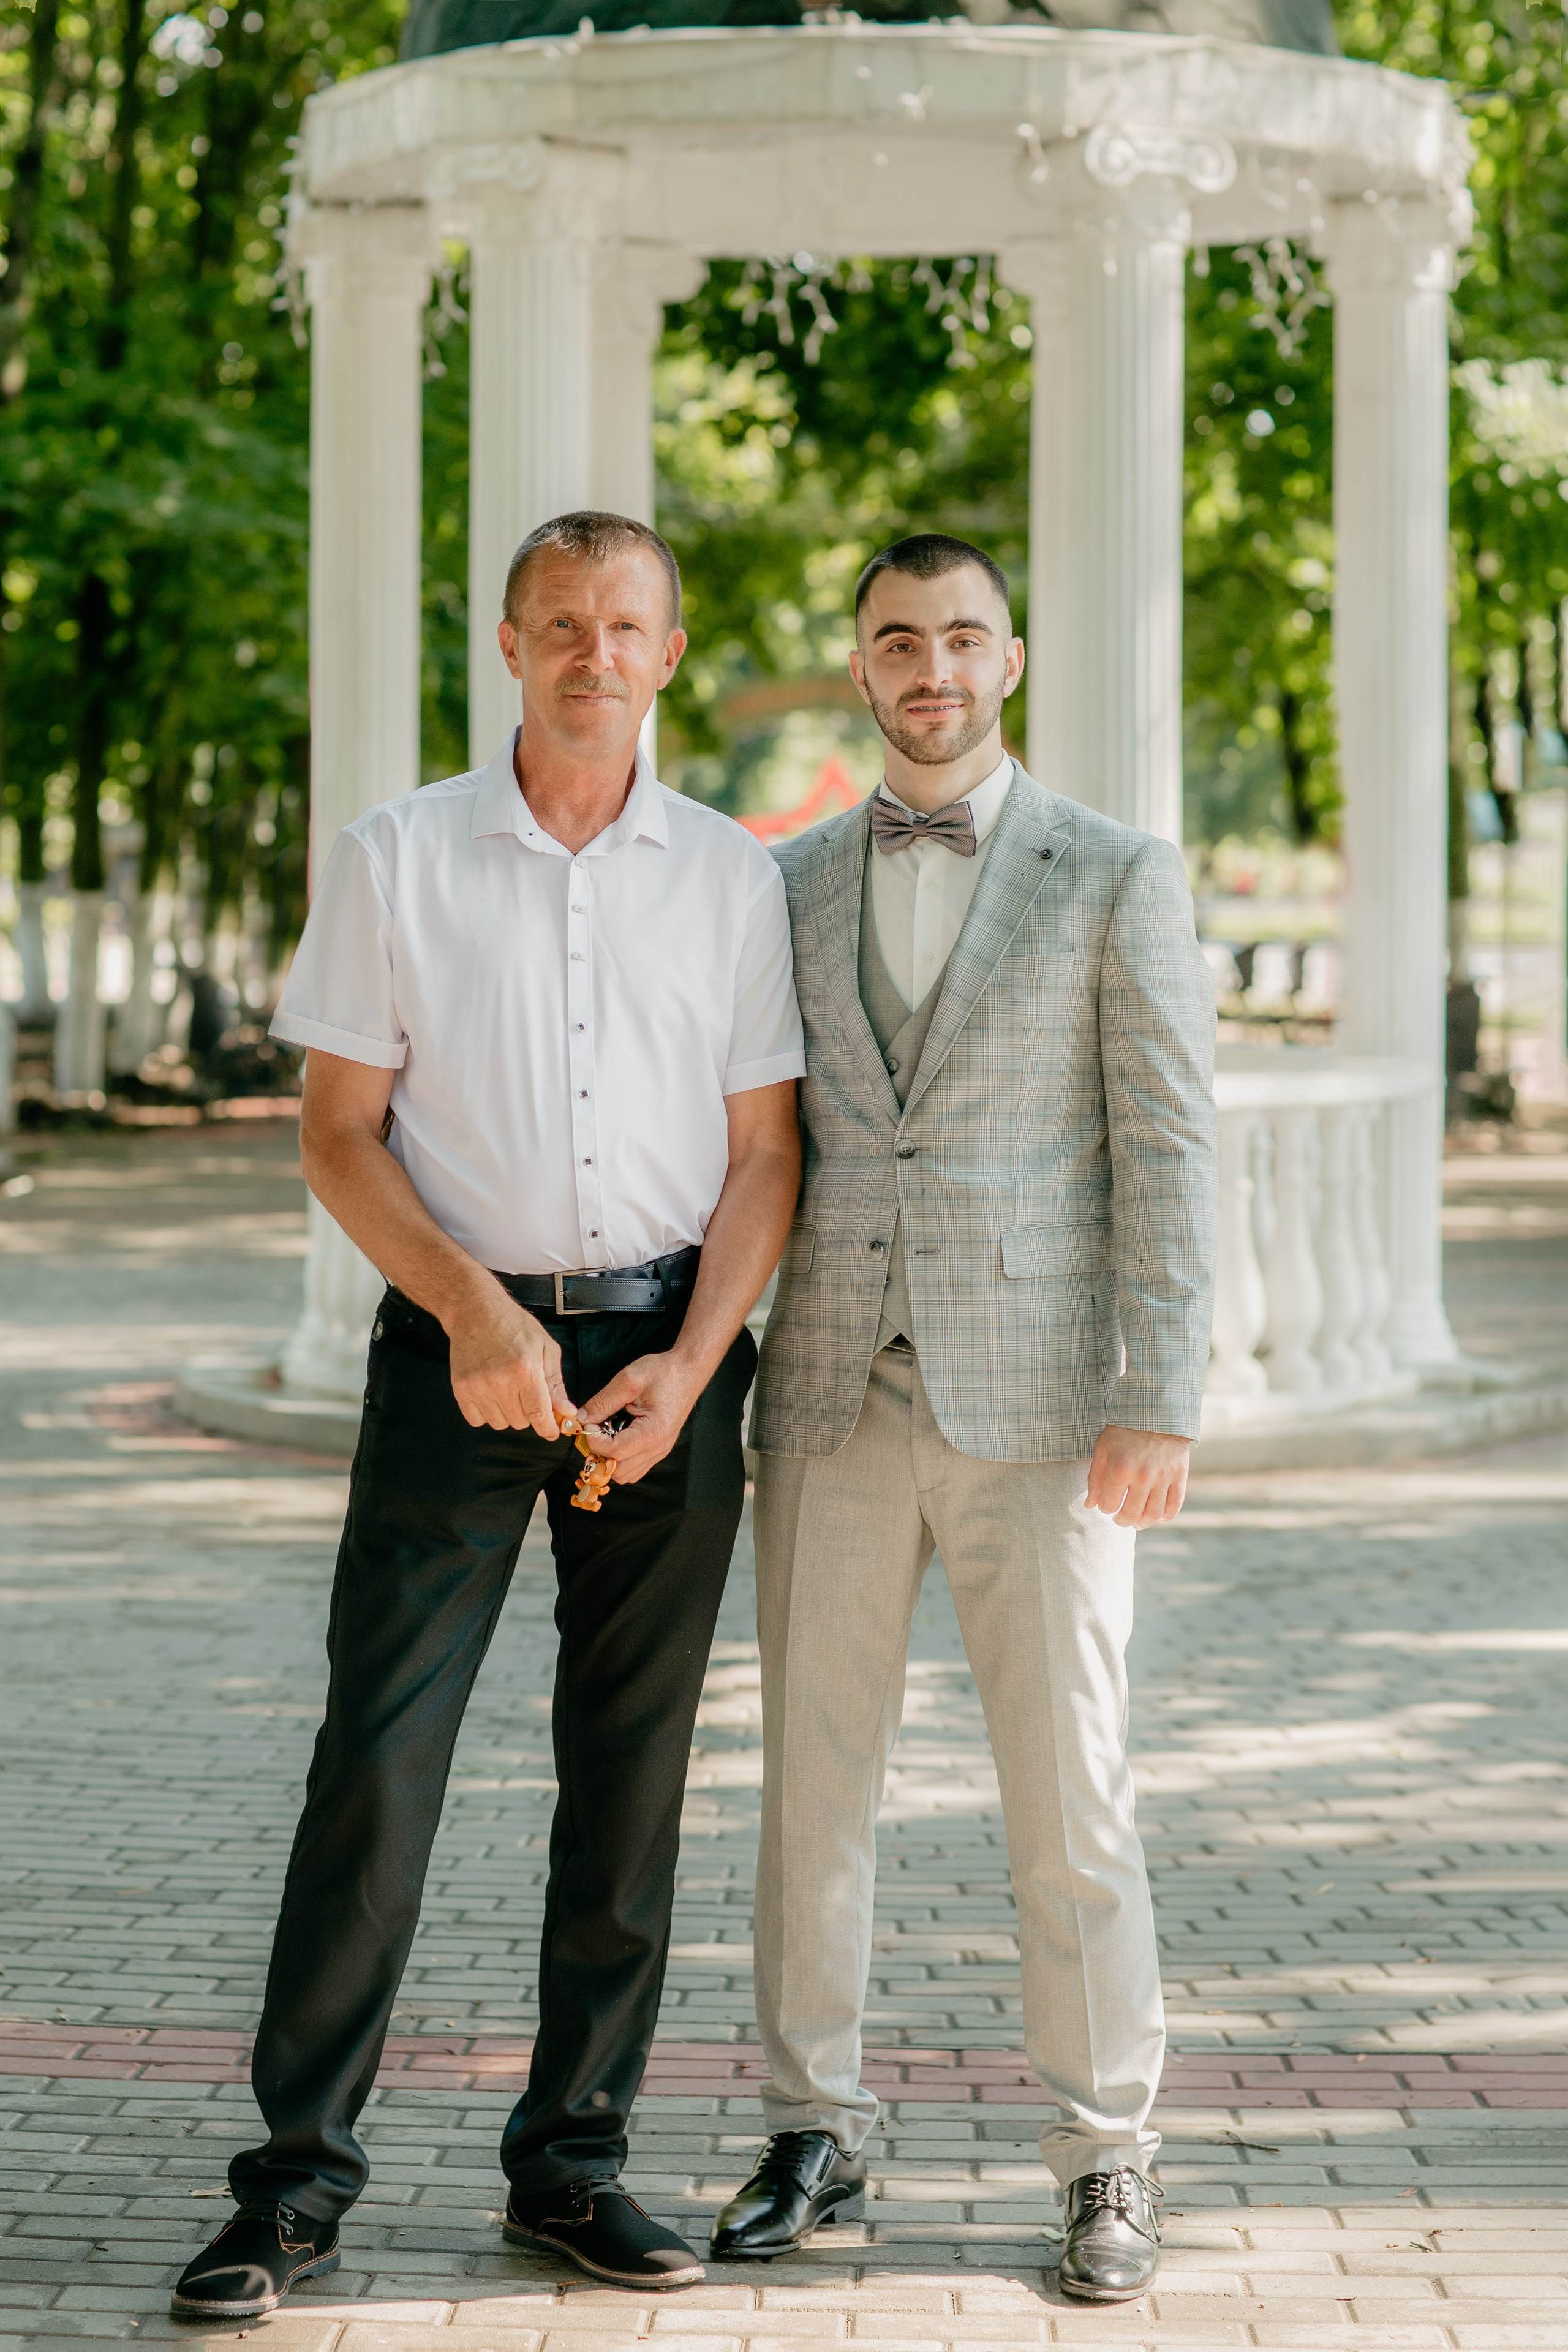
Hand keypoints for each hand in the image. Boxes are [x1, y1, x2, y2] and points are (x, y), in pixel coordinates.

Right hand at [446, 1290, 573, 1437]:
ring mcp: (478, 1387)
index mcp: (525, 1371)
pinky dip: (486, 1413)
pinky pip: (477, 1420)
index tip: (551, 1432)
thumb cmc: (514, 1326)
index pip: (539, 1415)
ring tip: (506, 1389)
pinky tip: (490, 1394)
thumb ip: (556, 1383)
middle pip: (520, 1422)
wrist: (476, 1312)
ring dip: (507, 1413)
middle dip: (528, 1413)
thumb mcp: (546, 1348)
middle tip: (525, 1393)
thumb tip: (566, 1411)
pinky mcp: (461, 1389)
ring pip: (499, 1424)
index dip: (548, 1429)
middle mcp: (500, 1382)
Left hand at [580, 1348, 706, 1486]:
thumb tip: (582, 1419)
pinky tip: (619, 1436)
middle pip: (618, 1471)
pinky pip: (635, 1468)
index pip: (614, 1452)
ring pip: (626, 1474)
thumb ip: (602, 1402)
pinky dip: (621, 1458)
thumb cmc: (664, 1373)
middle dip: (601, 1453)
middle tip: (596, 1430)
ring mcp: (660, 1451)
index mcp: (653, 1431)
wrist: (689, 1371)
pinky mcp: (659, 1449)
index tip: (589, 1424)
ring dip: (611, 1458)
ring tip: (608, 1433)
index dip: (594, 1441)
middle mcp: (658, 1447)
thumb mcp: (628, 1380)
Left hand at [1085, 1425, 1190, 1528]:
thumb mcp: (1103, 1448)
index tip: (1107, 1503)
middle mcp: (1143, 1476)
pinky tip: (1158, 1517)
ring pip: (1153, 1515)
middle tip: (1120, 1518)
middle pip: (1131, 1515)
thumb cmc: (1124, 1429)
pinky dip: (1166, 1517)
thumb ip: (1095, 1479)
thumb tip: (1090, 1505)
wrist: (1156, 1410)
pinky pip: (1174, 1505)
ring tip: (1136, 1521)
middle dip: (1122, 1521)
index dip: (1105, 1508)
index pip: (1108, 1505)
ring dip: (1142, 1523)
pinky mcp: (1179, 1476)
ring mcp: (1163, 1477)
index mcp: (1120, 1468)